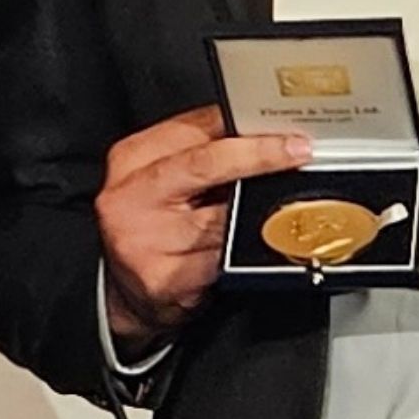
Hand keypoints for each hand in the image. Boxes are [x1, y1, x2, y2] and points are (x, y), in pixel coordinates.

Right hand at [95, 104, 313, 352]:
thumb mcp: (162, 179)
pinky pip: (223, 260)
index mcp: (132, 159)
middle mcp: (132, 196)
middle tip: (298, 152)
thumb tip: (262, 135)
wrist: (120, 292)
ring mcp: (145, 239)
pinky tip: (263, 247)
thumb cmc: (150, 228)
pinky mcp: (162, 278)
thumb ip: (201, 154)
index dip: (243, 126)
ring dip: (260, 211)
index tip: (283, 127)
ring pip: (222, 217)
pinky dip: (248, 253)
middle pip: (205, 165)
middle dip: (259, 156)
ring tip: (286, 205)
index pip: (194, 128)